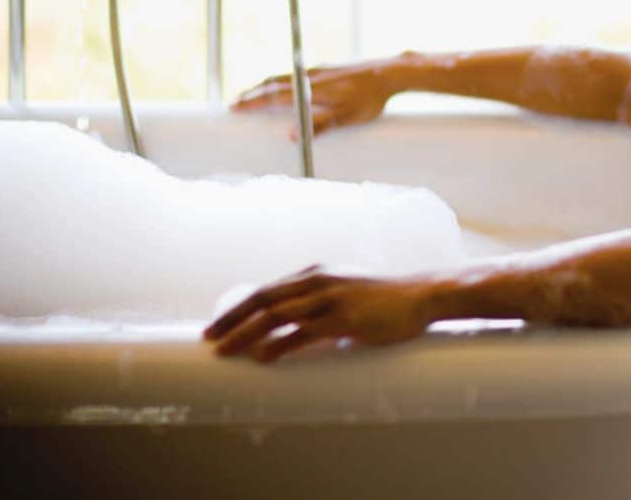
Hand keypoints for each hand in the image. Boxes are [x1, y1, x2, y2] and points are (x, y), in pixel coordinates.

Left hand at [202, 264, 434, 362]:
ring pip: (277, 315)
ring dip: (246, 333)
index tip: (217, 325)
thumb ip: (322, 302)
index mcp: (316, 274)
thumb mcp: (346, 291)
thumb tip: (298, 329)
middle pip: (263, 299)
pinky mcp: (345, 318)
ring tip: (224, 350)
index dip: (238, 307)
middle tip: (208, 339)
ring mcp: (331, 299)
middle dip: (232, 319)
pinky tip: (262, 357)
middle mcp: (318, 281)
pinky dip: (279, 344)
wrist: (422, 295)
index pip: (266, 289)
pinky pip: (304, 333)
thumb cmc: (385, 299)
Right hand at [230, 60, 395, 138]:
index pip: (273, 95)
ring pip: (285, 77)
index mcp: (310, 88)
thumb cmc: (370, 98)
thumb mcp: (346, 117)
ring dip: (266, 86)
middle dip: (253, 93)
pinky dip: (283, 81)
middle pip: (274, 83)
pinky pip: (297, 75)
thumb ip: (320, 126)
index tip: (233, 107)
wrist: (391, 72)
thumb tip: (292, 137)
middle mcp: (311, 75)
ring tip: (255, 95)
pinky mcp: (329, 69)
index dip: (252, 102)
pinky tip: (287, 88)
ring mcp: (320, 70)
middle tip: (235, 103)